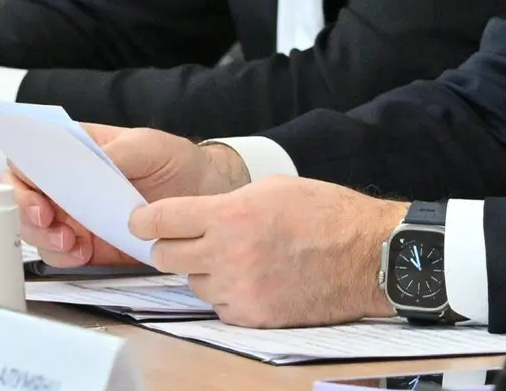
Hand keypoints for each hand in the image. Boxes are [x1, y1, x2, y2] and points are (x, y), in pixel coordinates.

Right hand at [11, 126, 248, 267]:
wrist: (203, 194)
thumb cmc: (174, 161)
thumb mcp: (148, 146)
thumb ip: (116, 153)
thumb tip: (86, 163)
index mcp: (76, 150)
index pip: (29, 158)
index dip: (21, 180)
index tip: (37, 199)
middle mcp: (69, 182)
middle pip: (23, 199)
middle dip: (29, 216)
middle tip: (51, 225)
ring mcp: (77, 214)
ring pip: (38, 230)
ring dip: (45, 240)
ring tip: (72, 244)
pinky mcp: (90, 242)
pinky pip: (63, 254)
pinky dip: (65, 258)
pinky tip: (83, 254)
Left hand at [131, 176, 401, 327]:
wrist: (366, 255)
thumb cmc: (326, 214)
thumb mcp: (272, 188)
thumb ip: (226, 203)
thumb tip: (195, 214)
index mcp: (230, 215)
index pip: (162, 220)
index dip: (144, 220)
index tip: (138, 221)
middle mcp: (227, 255)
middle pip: (165, 256)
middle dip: (170, 246)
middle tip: (186, 239)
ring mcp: (239, 290)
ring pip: (192, 284)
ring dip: (204, 271)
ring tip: (237, 258)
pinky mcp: (253, 317)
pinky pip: (219, 307)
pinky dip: (228, 294)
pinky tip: (254, 279)